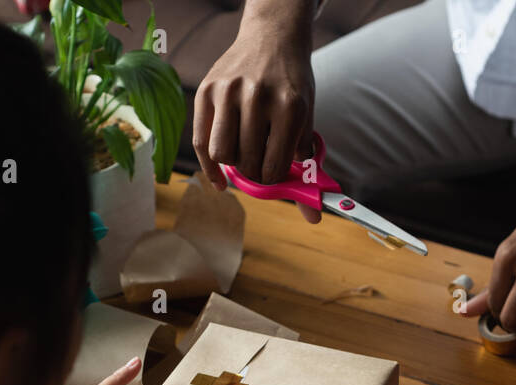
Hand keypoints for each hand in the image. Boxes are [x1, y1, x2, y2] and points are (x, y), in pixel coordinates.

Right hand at [193, 6, 320, 222]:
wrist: (273, 37)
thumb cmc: (291, 82)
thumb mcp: (307, 116)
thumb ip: (308, 165)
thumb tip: (313, 216)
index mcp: (289, 105)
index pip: (275, 165)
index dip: (274, 179)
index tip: (274, 175)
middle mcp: (257, 96)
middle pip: (247, 162)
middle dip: (254, 174)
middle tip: (258, 167)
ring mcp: (228, 92)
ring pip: (222, 154)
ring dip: (233, 166)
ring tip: (243, 158)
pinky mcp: (207, 90)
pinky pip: (201, 141)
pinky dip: (209, 166)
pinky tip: (219, 178)